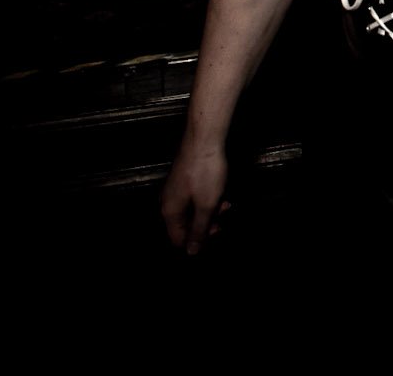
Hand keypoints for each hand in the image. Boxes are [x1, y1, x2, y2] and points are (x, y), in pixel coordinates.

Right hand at [160, 140, 230, 254]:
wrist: (204, 140)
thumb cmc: (204, 172)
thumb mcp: (206, 206)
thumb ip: (199, 230)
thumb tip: (192, 252)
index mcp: (169, 212)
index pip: (177, 239)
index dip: (196, 241)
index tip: (213, 233)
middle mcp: (167, 202)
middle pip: (185, 225)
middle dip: (205, 225)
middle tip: (220, 221)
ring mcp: (175, 190)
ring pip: (192, 211)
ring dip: (209, 211)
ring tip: (224, 205)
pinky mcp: (184, 180)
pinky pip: (194, 198)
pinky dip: (207, 199)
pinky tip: (221, 194)